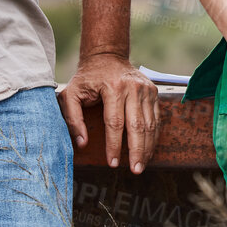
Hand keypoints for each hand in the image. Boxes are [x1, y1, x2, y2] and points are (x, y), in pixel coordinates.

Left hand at [59, 53, 158, 172]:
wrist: (107, 56)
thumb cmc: (87, 78)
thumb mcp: (71, 94)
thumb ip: (72, 118)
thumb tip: (82, 143)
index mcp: (112, 87)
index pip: (115, 123)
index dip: (114, 145)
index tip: (113, 163)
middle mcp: (133, 87)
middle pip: (137, 125)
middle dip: (137, 151)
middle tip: (135, 170)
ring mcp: (146, 89)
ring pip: (149, 124)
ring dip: (147, 147)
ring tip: (142, 165)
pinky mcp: (153, 91)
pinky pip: (156, 118)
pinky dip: (153, 136)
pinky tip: (148, 150)